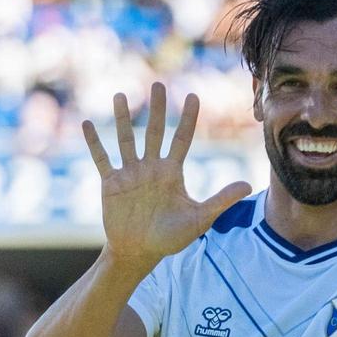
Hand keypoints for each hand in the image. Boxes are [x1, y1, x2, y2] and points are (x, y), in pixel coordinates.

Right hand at [85, 82, 251, 275]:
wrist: (139, 252)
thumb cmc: (170, 238)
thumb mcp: (199, 219)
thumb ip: (221, 200)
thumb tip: (248, 185)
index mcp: (172, 173)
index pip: (182, 139)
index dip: (188, 119)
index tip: (193, 95)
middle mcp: (151, 168)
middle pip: (155, 132)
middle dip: (157, 109)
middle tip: (158, 84)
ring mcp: (130, 173)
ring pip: (126, 139)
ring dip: (122, 118)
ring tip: (120, 95)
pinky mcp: (111, 183)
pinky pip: (102, 159)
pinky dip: (94, 143)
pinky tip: (88, 124)